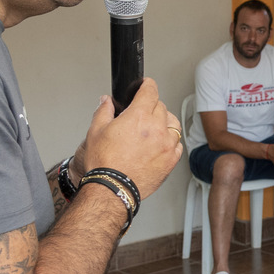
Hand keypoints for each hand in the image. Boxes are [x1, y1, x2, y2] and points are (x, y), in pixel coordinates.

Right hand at [80, 79, 181, 200]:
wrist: (112, 189)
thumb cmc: (104, 163)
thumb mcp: (96, 131)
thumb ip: (104, 111)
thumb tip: (106, 101)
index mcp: (139, 116)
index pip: (150, 91)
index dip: (147, 85)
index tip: (146, 85)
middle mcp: (157, 128)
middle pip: (161, 106)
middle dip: (151, 106)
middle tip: (140, 115)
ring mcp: (167, 144)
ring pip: (173, 123)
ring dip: (164, 122)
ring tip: (152, 129)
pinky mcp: (171, 160)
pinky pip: (177, 143)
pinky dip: (170, 141)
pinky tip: (159, 145)